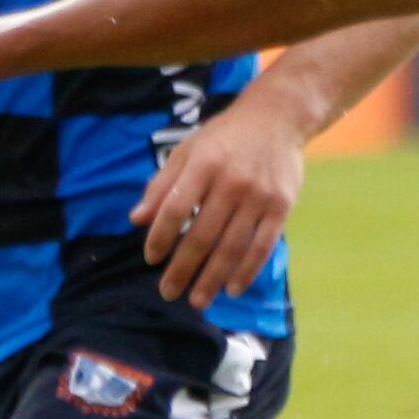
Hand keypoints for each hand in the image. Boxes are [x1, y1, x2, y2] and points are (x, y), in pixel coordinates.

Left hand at [132, 88, 307, 307]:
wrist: (277, 117)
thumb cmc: (225, 136)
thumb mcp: (188, 150)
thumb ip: (162, 184)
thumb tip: (136, 220)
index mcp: (204, 164)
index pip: (175, 208)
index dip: (161, 237)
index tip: (151, 259)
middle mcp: (231, 181)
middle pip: (202, 235)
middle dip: (183, 268)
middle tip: (168, 293)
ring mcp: (259, 195)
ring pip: (231, 246)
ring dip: (212, 278)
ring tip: (197, 301)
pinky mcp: (281, 206)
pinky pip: (262, 245)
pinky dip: (247, 270)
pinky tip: (232, 289)